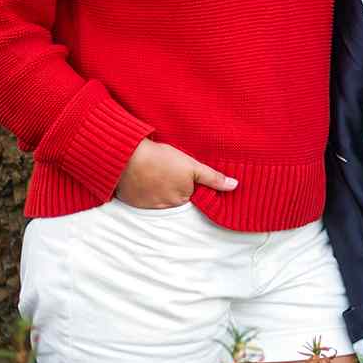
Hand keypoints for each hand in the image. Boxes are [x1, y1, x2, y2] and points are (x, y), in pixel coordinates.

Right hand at [115, 139, 237, 208]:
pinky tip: (144, 176)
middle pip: (176, 198)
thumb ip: (212, 178)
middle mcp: (165, 207)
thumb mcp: (192, 165)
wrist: (128, 156)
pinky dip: (144, 189)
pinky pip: (142, 198)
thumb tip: (234, 186)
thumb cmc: (162, 159)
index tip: (186, 174)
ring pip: (159, 198)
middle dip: (175, 187)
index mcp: (182, 198)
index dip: (191, 184)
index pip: (192, 196)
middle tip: (169, 170)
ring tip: (157, 172)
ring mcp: (147, 205)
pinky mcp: (131, 201)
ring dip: (159, 188)